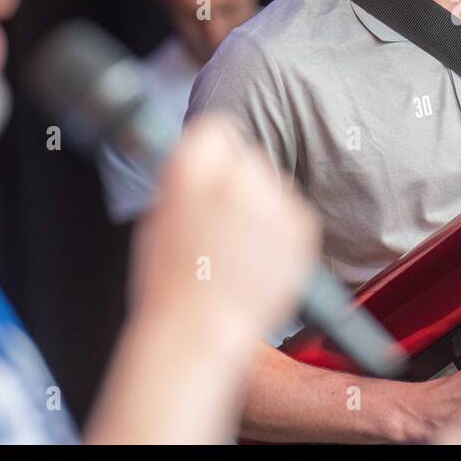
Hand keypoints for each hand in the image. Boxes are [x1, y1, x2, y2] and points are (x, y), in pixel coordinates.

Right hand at [128, 115, 320, 344]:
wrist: (201, 331)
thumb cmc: (171, 284)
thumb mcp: (159, 217)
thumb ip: (186, 181)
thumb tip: (203, 164)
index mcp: (192, 169)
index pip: (218, 129)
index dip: (215, 152)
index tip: (213, 168)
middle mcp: (237, 176)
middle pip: (250, 156)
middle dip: (240, 179)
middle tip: (223, 219)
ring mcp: (274, 201)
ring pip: (274, 184)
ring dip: (262, 205)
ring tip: (239, 247)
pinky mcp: (301, 226)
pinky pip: (293, 211)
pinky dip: (281, 229)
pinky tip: (259, 258)